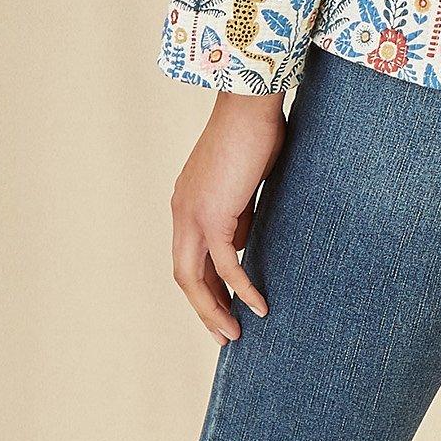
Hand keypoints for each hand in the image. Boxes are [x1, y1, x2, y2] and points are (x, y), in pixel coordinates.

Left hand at [170, 88, 286, 340]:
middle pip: (184, 276)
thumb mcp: (244, 184)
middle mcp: (182, 212)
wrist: (249, 105)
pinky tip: (258, 306)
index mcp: (186, 204)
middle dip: (203, 309)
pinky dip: (241, 288)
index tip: (224, 308)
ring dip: (214, 309)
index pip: (188, 258)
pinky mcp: (214, 215)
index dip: (204, 288)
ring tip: (235, 333)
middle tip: (224, 335)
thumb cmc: (253, 134)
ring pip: (195, 277)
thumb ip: (239, 214)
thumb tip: (242, 242)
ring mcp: (193, 215)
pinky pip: (226, 264)